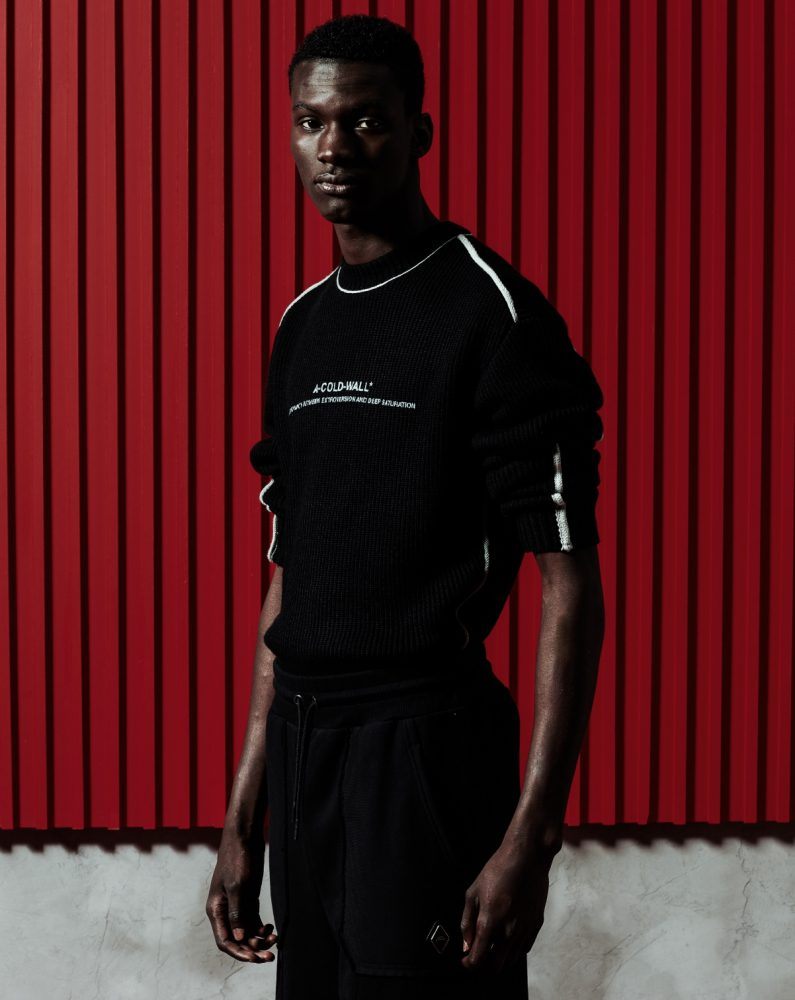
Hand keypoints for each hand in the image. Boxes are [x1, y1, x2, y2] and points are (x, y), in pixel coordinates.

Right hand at [206, 830, 277, 962]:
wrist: (244, 837)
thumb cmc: (237, 858)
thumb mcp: (238, 885)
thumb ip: (237, 912)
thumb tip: (239, 938)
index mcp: (216, 910)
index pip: (224, 940)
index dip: (238, 952)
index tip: (254, 957)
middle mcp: (225, 911)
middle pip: (237, 939)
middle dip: (252, 949)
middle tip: (270, 957)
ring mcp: (237, 905)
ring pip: (247, 931)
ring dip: (259, 939)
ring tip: (275, 939)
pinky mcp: (248, 899)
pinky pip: (253, 921)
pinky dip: (262, 928)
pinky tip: (272, 929)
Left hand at [460, 839, 551, 974]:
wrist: (527, 858)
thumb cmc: (498, 870)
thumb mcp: (473, 892)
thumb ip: (467, 921)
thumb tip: (466, 944)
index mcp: (490, 922)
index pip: (479, 959)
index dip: (469, 964)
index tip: (466, 960)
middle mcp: (509, 931)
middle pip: (496, 967)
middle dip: (484, 965)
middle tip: (479, 954)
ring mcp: (525, 930)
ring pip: (511, 960)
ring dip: (500, 957)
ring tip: (492, 944)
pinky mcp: (536, 925)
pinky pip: (524, 948)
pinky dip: (514, 949)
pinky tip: (508, 937)